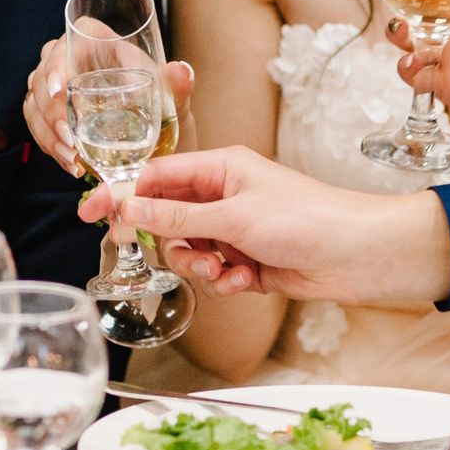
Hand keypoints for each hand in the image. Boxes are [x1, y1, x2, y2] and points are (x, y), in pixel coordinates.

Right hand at [23, 30, 194, 176]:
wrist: (159, 140)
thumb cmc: (163, 109)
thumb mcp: (173, 99)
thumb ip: (178, 86)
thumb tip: (181, 70)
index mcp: (100, 43)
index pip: (69, 40)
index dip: (57, 62)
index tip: (60, 90)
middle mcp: (72, 60)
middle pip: (43, 74)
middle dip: (50, 108)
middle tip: (69, 136)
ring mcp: (57, 89)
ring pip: (34, 103)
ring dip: (48, 133)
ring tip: (72, 157)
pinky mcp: (52, 116)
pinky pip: (38, 127)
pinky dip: (51, 147)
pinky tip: (71, 164)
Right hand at [79, 146, 449, 304]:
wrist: (360, 256)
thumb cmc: (307, 219)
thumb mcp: (233, 217)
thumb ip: (177, 216)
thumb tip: (128, 208)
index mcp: (220, 168)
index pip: (154, 176)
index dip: (121, 195)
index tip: (90, 213)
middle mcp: (224, 196)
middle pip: (166, 217)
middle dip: (166, 239)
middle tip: (156, 253)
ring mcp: (235, 229)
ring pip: (188, 249)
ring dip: (199, 265)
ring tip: (225, 269)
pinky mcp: (248, 259)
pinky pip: (214, 271)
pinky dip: (224, 280)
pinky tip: (247, 280)